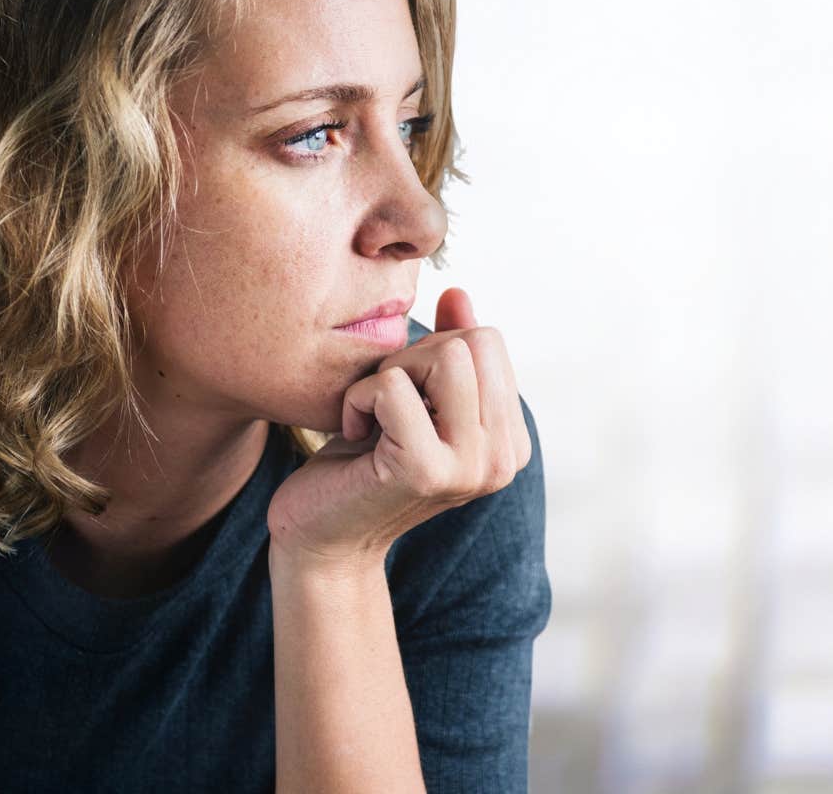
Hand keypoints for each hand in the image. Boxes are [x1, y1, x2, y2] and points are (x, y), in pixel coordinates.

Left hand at [265, 286, 531, 567]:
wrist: (322, 537)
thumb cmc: (362, 463)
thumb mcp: (412, 398)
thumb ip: (447, 350)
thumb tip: (459, 294)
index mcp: (510, 440)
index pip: (489, 341)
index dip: (433, 351)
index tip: (406, 397)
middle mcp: (503, 458)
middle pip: (474, 341)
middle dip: (414, 355)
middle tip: (384, 405)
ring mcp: (471, 467)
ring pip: (446, 355)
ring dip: (391, 373)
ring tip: (374, 416)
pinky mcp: (427, 471)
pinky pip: (393, 387)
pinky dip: (359, 398)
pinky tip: (355, 435)